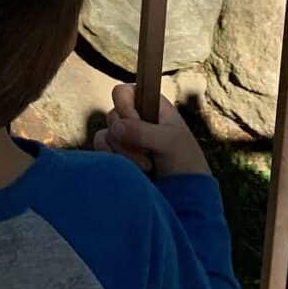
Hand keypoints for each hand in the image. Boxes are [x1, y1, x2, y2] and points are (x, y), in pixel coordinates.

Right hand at [93, 84, 209, 179]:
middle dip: (128, 138)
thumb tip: (115, 128)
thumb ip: (142, 131)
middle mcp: (134, 118)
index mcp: (150, 105)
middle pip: (112, 116)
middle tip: (148, 154)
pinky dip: (113, 159)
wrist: (185, 196)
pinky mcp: (118, 156)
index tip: (136, 123)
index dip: (125, 106)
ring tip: (147, 167)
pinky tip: (131, 170)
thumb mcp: (170, 141)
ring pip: (106, 135)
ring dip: (125, 153)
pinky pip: (102, 150)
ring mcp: (125, 138)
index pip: (123, 92)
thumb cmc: (185, 162)